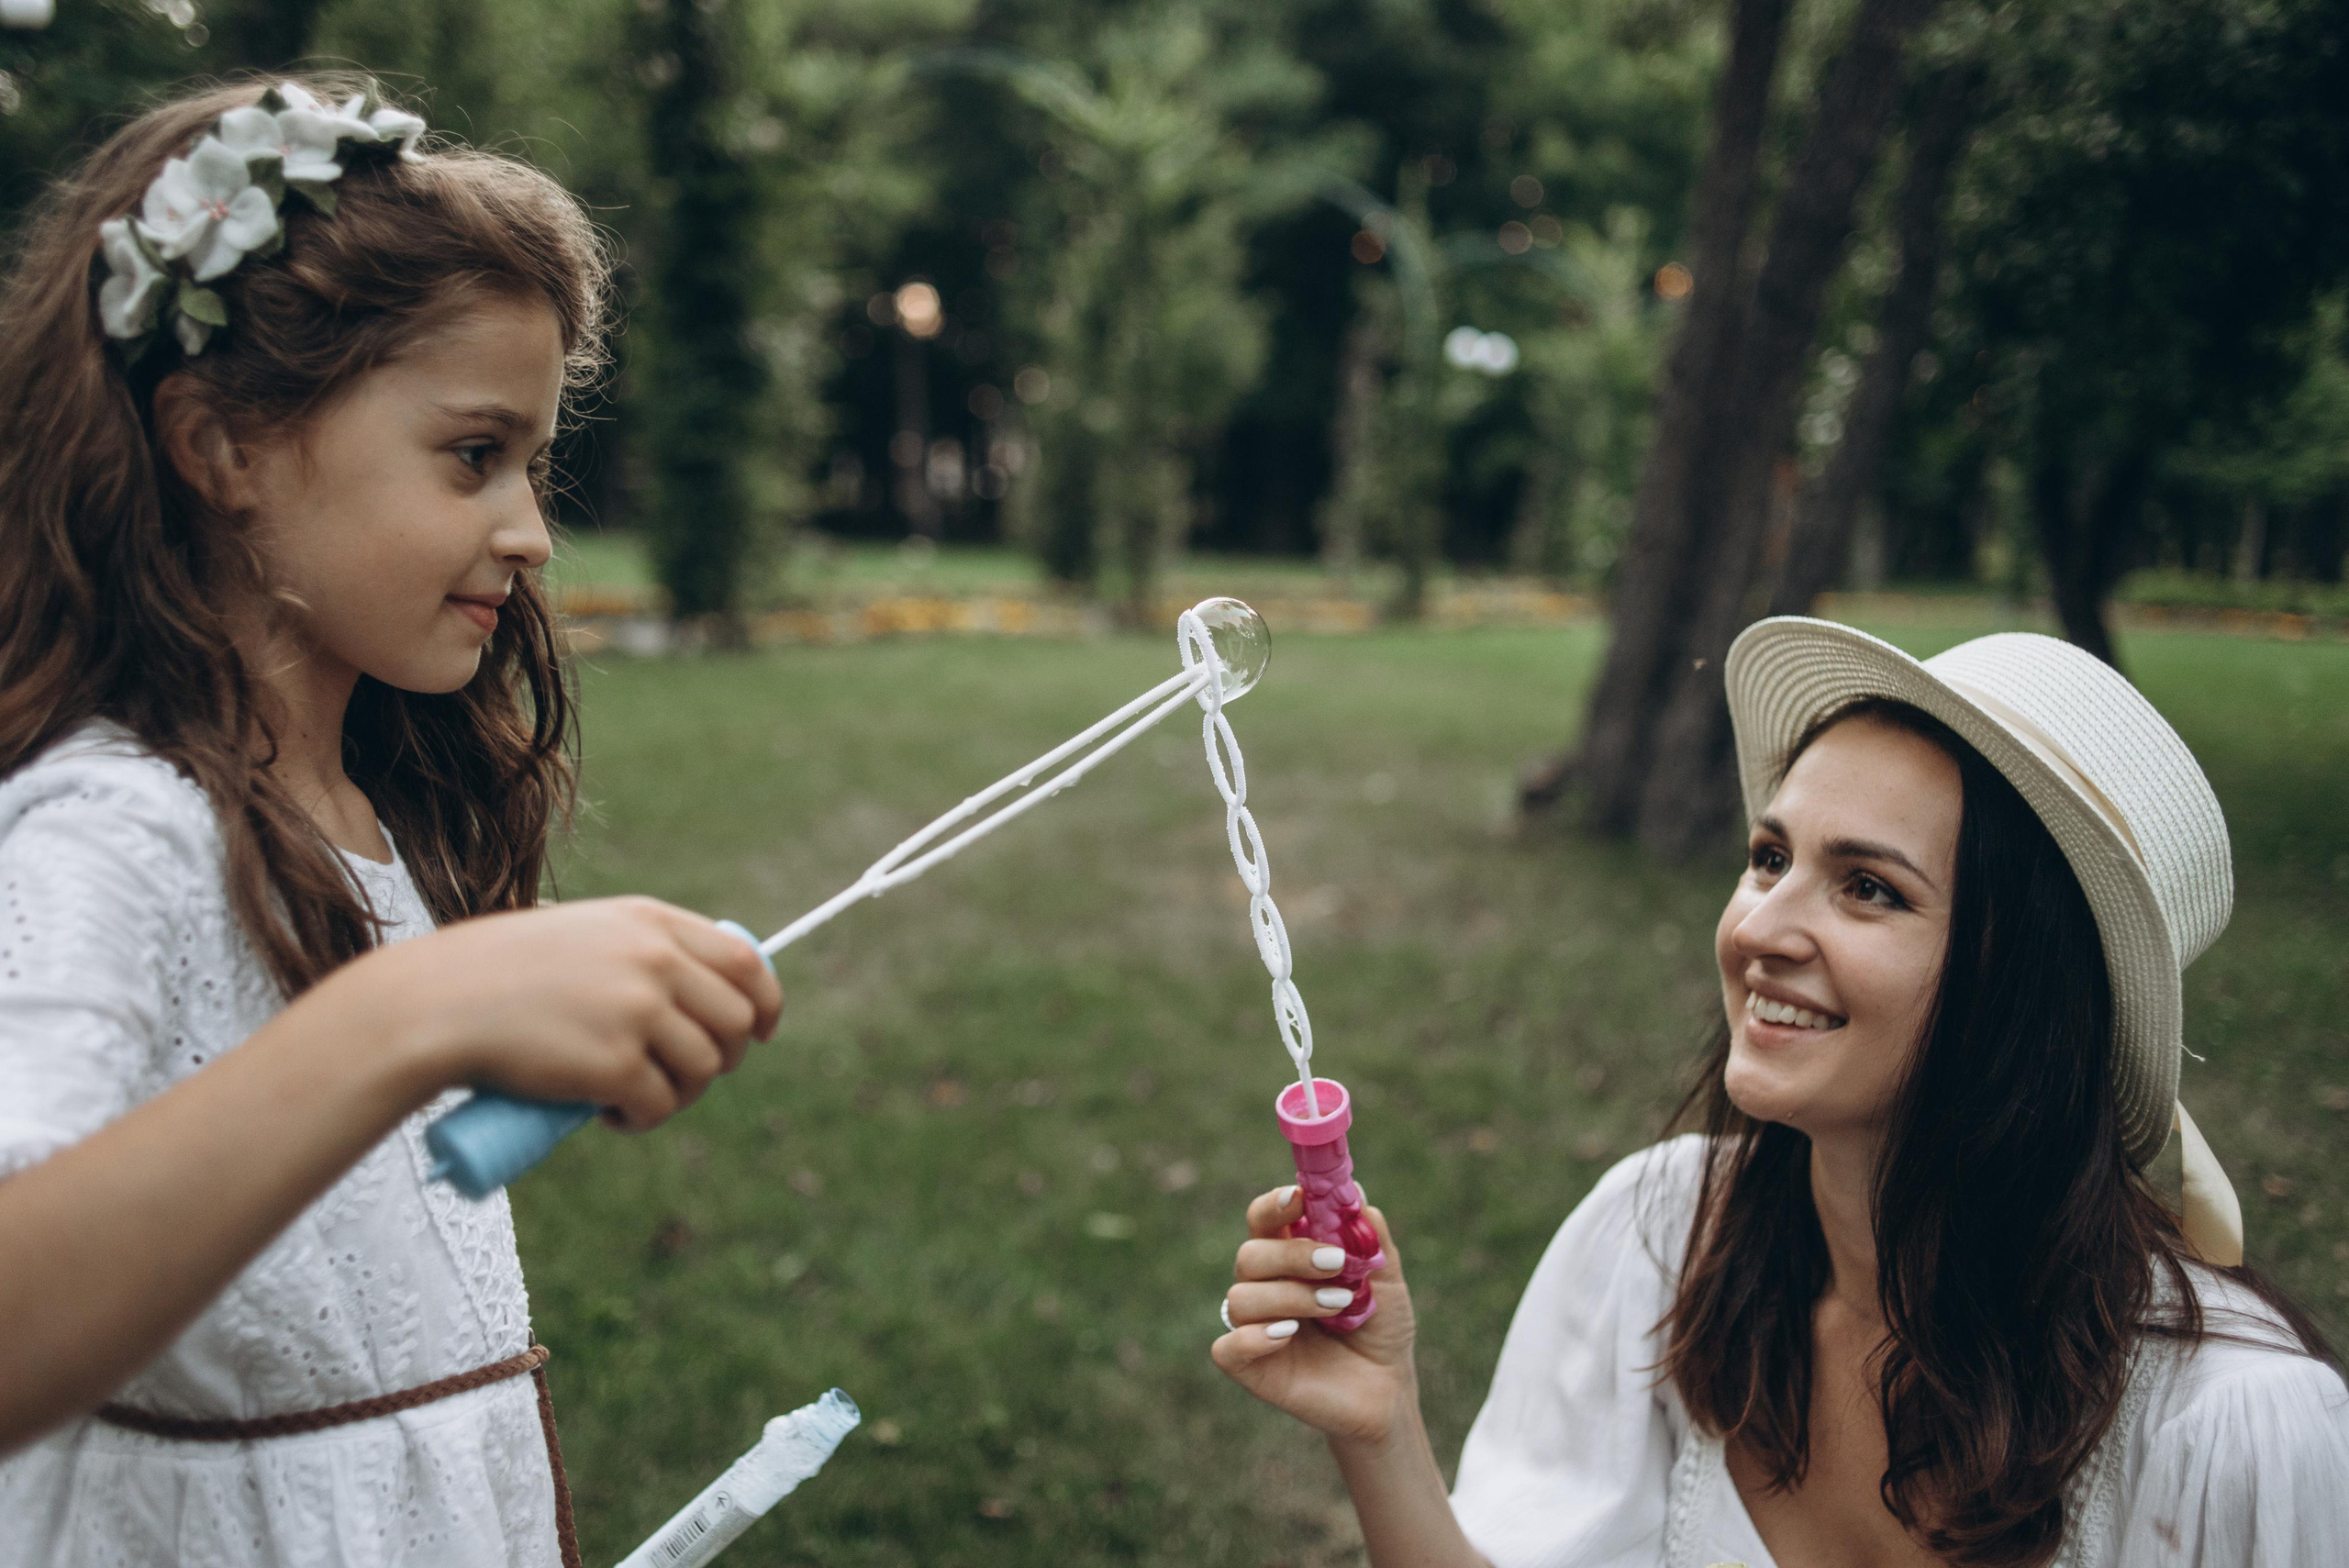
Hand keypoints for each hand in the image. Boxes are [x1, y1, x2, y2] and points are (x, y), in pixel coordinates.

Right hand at [338, 895, 783, 1130]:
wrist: (435, 1004)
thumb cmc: (498, 973)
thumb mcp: (582, 935)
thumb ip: (639, 953)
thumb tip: (698, 993)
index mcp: (650, 922)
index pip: (744, 960)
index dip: (765, 1001)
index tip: (763, 1031)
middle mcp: (655, 960)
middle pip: (738, 1022)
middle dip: (724, 1058)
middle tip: (681, 1077)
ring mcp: (638, 1012)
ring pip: (705, 1069)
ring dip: (678, 1095)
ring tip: (635, 1098)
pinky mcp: (615, 1065)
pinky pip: (660, 1105)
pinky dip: (642, 1120)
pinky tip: (610, 1116)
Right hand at [1211, 1184, 1418, 1444]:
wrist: (1389, 1390)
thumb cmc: (1381, 1328)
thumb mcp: (1387, 1279)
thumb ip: (1372, 1238)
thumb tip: (1354, 1195)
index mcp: (1289, 1257)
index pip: (1263, 1219)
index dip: (1274, 1205)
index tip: (1300, 1199)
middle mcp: (1265, 1287)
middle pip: (1250, 1255)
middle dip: (1292, 1255)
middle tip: (1337, 1264)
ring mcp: (1255, 1327)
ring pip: (1241, 1298)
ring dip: (1291, 1297)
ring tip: (1337, 1306)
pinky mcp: (1251, 1368)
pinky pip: (1227, 1346)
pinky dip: (1255, 1337)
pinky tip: (1290, 1335)